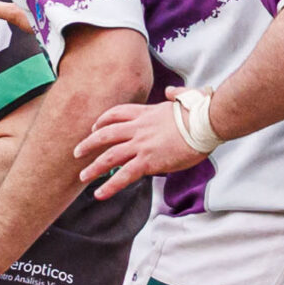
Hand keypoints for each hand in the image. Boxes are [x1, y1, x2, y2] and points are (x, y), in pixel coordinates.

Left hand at [74, 96, 205, 196]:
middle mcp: (139, 128)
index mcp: (146, 113)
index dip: (103, 120)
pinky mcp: (148, 161)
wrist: (206, 121)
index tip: (95, 126)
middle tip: (77, 152)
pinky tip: (100, 194)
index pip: (117, 114)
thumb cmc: (201, 111)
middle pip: (105, 134)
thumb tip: (172, 91)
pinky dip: (110, 186)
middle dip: (89, 143)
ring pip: (109, 156)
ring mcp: (141, 145)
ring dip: (93, 167)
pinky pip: (124, 176)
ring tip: (82, 177)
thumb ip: (175, 94)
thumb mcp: (184, 97)